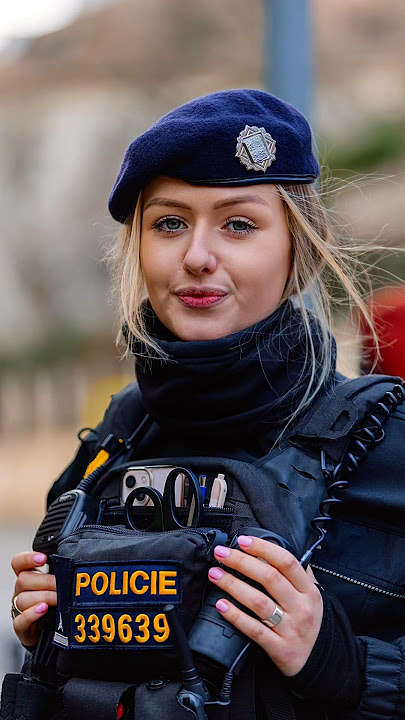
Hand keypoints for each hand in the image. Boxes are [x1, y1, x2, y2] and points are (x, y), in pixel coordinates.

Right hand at [11, 551, 56, 647]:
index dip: (27, 558)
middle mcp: (21, 591)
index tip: (43, 558)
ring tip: (59, 599)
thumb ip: (60, 572)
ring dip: (44, 597)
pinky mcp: (21, 627)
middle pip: (23, 580)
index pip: (18, 563)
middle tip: (62, 585)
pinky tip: (43, 609)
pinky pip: (19, 621)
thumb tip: (73, 561)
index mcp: (28, 577)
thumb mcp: (57, 584)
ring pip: (22, 599)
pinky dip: (32, 614)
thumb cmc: (57, 601)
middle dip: (46, 581)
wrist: (54, 630)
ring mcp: (19, 609)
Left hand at [207, 535, 322, 676]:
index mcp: (309, 590)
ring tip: (215, 574)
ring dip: (233, 585)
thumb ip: (295, 573)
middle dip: (241, 562)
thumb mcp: (311, 595)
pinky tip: (221, 605)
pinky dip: (236, 616)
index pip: (286, 562)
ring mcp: (291, 629)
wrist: (321, 662)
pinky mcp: (280, 649)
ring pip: (258, 602)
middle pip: (269, 578)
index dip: (262, 548)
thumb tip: (270, 548)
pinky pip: (254, 630)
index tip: (242, 541)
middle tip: (221, 554)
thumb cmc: (309, 622)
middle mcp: (301, 607)